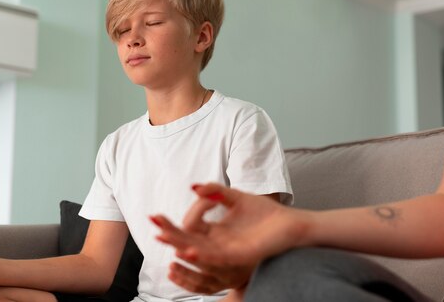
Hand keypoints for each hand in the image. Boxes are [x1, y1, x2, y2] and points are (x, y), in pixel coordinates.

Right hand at [150, 184, 308, 292]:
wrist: (291, 225)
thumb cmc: (266, 213)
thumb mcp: (237, 198)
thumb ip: (216, 192)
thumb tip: (193, 187)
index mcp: (216, 232)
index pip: (189, 228)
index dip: (177, 220)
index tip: (176, 207)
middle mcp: (218, 243)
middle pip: (187, 240)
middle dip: (169, 232)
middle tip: (151, 223)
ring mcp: (228, 251)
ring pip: (198, 250)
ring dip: (179, 244)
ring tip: (162, 237)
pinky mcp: (240, 256)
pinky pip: (216, 258)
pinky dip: (201, 254)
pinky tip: (188, 249)